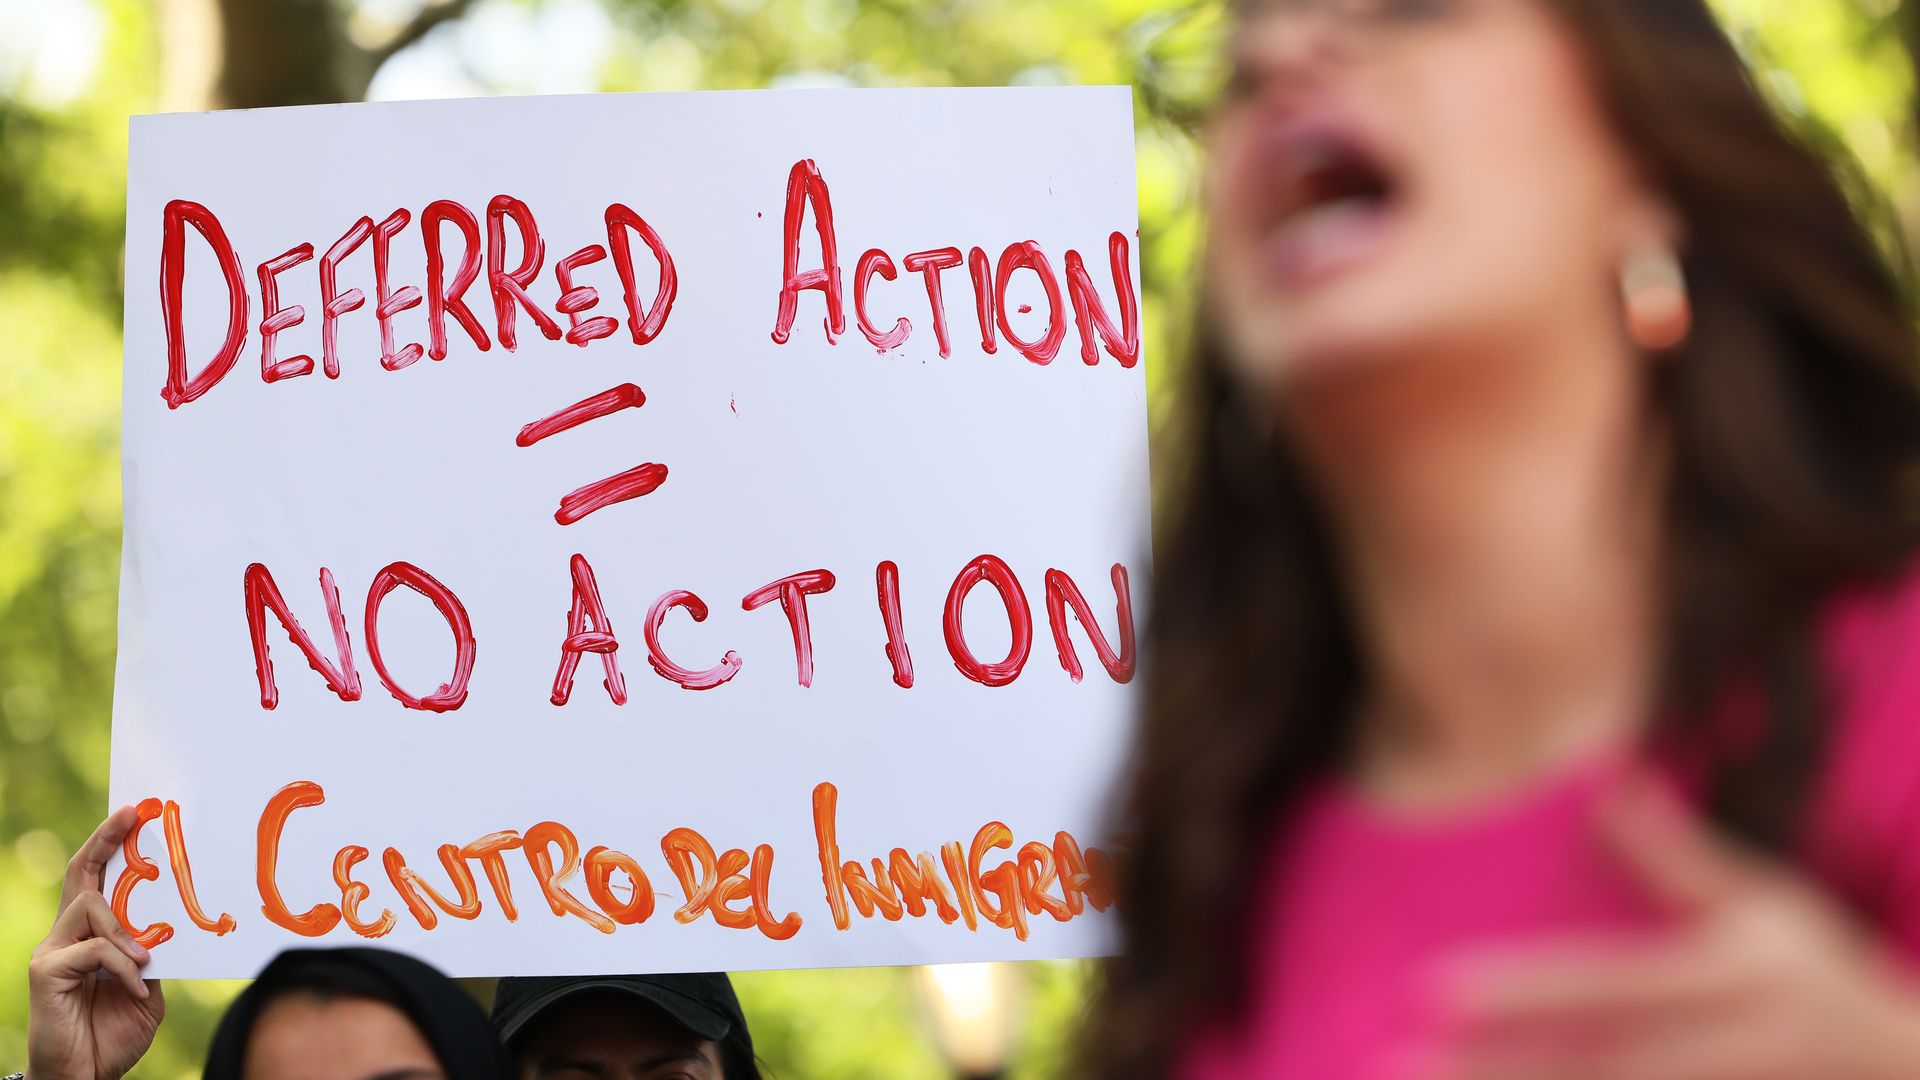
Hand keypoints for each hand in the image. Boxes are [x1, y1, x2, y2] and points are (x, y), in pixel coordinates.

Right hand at [28, 806, 165, 1079]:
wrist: (86, 1077)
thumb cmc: (113, 1034)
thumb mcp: (146, 988)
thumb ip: (150, 954)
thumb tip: (167, 925)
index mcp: (88, 936)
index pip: (94, 880)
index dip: (109, 844)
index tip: (131, 813)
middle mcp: (63, 936)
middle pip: (82, 876)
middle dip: (107, 840)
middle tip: (131, 815)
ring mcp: (51, 952)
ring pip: (93, 908)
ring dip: (127, 932)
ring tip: (145, 962)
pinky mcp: (46, 972)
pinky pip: (94, 950)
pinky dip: (123, 966)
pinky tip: (135, 988)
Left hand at [1429, 777, 1919, 1079]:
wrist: (1913, 1072)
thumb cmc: (1828, 981)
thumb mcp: (1770, 910)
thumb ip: (1679, 860)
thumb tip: (1611, 782)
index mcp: (1732, 979)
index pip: (1607, 987)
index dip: (1521, 991)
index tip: (1432, 990)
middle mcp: (1731, 1050)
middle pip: (1594, 1072)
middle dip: (1496, 1075)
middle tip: (1397, 1065)